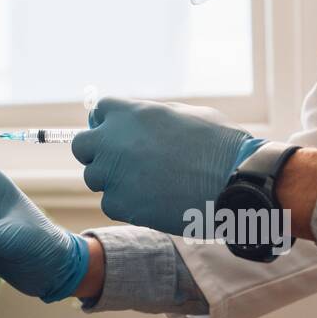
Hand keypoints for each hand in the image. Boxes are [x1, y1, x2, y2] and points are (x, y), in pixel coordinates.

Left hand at [71, 97, 261, 234]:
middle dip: (98, 153)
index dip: (108, 125)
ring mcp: (113, 172)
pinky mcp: (119, 203)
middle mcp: (113, 140)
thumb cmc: (220, 144)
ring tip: (147, 185)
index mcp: (129, 112)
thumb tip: (138, 119)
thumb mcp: (184, 114)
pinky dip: (127, 205)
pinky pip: (110, 203)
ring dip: (113, 181)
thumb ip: (151, 116)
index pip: (98, 113)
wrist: (234, 181)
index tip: (118, 135)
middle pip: (82, 146)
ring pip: (95, 177)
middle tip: (121, 163)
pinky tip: (153, 201)